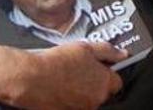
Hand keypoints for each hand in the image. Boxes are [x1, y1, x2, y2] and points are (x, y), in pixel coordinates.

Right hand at [4, 41, 125, 109]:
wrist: (30, 78)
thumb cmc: (56, 63)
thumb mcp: (86, 48)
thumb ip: (108, 51)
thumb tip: (122, 54)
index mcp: (105, 83)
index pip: (117, 81)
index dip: (108, 72)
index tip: (99, 66)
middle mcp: (96, 100)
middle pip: (101, 92)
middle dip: (93, 82)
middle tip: (78, 68)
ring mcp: (81, 109)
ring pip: (86, 99)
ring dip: (80, 90)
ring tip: (65, 77)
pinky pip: (72, 105)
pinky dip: (68, 98)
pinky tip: (58, 87)